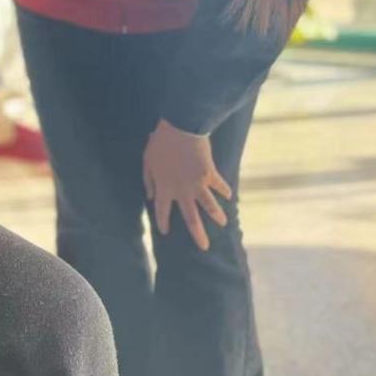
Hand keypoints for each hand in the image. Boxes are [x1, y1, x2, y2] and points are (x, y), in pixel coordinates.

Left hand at [143, 119, 232, 251]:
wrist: (181, 128)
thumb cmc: (160, 143)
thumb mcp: (147, 161)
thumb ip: (148, 180)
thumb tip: (149, 196)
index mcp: (164, 188)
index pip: (162, 210)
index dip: (163, 222)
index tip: (165, 232)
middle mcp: (182, 191)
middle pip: (190, 218)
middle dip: (198, 234)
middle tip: (204, 247)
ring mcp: (197, 184)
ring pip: (209, 206)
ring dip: (216, 215)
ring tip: (223, 223)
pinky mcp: (210, 174)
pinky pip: (219, 185)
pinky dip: (224, 190)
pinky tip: (228, 196)